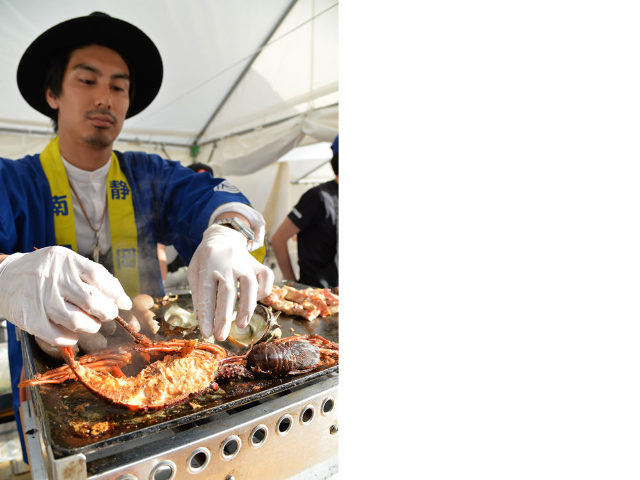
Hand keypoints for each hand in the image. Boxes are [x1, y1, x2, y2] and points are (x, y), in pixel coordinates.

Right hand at [0, 246, 131, 345]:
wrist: (4, 277)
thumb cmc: (45, 271)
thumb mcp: (67, 263)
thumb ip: (93, 277)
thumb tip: (123, 301)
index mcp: (67, 261)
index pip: (99, 277)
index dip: (116, 293)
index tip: (124, 303)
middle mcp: (54, 278)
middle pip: (91, 301)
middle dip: (106, 312)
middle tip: (107, 315)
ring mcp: (41, 298)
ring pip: (77, 320)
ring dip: (91, 327)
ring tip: (91, 324)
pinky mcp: (31, 318)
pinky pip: (57, 335)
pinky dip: (71, 338)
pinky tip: (73, 334)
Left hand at [188, 224, 273, 339]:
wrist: (223, 235)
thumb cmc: (206, 258)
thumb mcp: (195, 271)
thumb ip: (198, 294)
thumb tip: (202, 320)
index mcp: (207, 262)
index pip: (206, 292)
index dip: (206, 314)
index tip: (207, 333)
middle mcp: (227, 261)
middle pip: (227, 291)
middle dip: (224, 317)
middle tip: (221, 336)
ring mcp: (245, 261)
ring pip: (250, 284)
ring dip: (246, 307)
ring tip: (241, 325)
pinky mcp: (257, 263)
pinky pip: (266, 276)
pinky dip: (264, 290)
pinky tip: (256, 301)